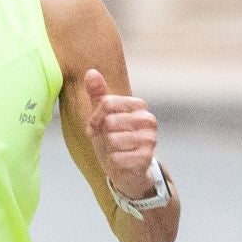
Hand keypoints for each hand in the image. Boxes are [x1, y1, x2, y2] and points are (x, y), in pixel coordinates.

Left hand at [84, 67, 158, 194]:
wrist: (127, 170)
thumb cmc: (113, 139)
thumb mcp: (102, 116)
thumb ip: (98, 94)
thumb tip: (90, 71)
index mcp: (139, 107)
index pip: (106, 103)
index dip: (95, 117)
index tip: (96, 126)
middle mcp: (149, 120)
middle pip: (109, 121)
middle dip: (101, 134)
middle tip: (107, 140)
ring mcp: (150, 139)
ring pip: (112, 140)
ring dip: (107, 149)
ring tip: (116, 151)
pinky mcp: (146, 158)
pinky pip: (116, 158)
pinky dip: (113, 162)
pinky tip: (121, 162)